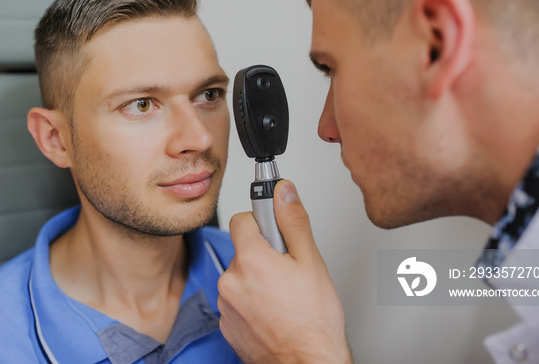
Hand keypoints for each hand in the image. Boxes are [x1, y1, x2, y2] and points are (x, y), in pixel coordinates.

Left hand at [217, 180, 350, 363]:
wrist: (306, 363)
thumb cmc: (313, 321)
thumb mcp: (311, 261)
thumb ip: (293, 221)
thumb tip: (283, 191)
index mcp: (250, 259)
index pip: (242, 218)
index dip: (262, 222)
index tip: (275, 230)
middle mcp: (231, 280)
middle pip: (242, 249)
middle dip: (263, 254)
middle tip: (288, 270)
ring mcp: (226, 304)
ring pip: (239, 276)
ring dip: (256, 279)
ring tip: (283, 295)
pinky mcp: (226, 323)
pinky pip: (236, 299)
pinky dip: (251, 301)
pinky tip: (273, 310)